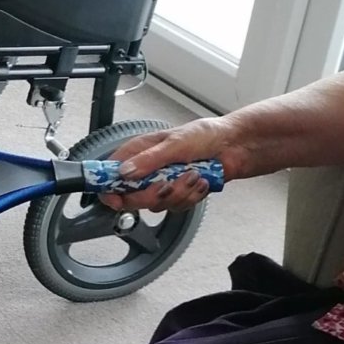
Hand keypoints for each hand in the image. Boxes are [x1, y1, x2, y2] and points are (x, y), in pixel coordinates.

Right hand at [104, 117, 236, 212]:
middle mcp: (147, 169)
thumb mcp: (174, 144)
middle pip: (131, 196)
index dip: (109, 189)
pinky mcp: (179, 193)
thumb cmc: (205, 136)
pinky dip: (191, 197)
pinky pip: (177, 207)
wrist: (234, 146)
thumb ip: (148, 160)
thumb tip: (124, 172)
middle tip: (167, 185)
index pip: (110, 174)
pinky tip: (200, 182)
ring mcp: (163, 182)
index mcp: (138, 152)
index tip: (116, 199)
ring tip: (193, 176)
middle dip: (152, 195)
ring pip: (157, 204)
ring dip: (179, 193)